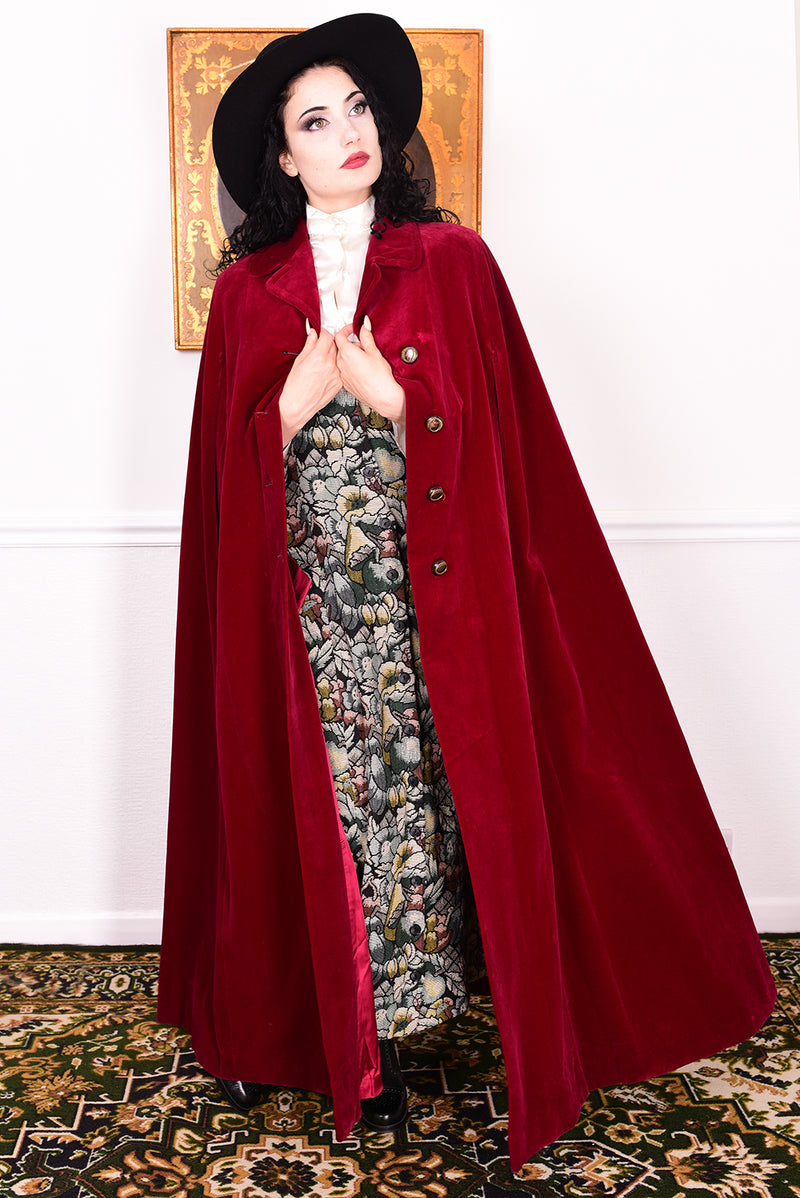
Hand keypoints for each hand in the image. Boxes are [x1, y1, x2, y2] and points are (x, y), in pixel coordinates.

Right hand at [279, 324, 341, 447]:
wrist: (298, 405)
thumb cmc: (295, 386)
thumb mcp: (300, 360)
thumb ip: (310, 345)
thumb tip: (314, 334)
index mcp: (319, 356)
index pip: (328, 336)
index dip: (324, 333)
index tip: (321, 333)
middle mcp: (330, 365)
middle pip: (336, 345)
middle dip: (329, 342)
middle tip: (323, 344)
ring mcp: (337, 375)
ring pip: (340, 357)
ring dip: (334, 354)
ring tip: (324, 358)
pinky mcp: (339, 384)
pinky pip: (341, 369)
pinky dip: (336, 367)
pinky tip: (327, 370)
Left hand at [334, 317, 405, 424]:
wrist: (383, 397)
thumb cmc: (380, 377)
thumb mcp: (374, 351)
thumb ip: (366, 336)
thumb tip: (364, 325)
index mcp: (346, 353)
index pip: (339, 335)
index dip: (346, 330)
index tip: (353, 329)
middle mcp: (341, 364)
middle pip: (341, 348)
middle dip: (351, 344)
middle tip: (365, 345)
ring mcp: (342, 375)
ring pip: (343, 360)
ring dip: (351, 356)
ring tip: (366, 359)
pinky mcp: (346, 384)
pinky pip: (345, 371)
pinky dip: (352, 367)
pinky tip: (364, 370)